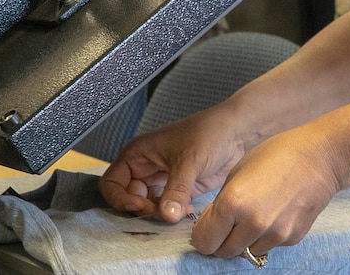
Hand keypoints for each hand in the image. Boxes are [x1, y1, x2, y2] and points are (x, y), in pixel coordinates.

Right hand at [98, 105, 246, 221]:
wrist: (238, 133)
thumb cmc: (210, 133)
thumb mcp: (190, 160)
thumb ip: (176, 190)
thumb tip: (166, 216)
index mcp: (137, 154)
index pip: (111, 184)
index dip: (120, 199)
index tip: (139, 207)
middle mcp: (144, 169)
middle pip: (128, 200)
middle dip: (142, 211)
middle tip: (162, 215)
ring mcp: (161, 181)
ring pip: (147, 208)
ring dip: (158, 216)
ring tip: (177, 215)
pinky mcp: (177, 191)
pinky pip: (165, 210)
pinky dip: (171, 216)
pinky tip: (187, 212)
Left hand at [189, 125, 342, 258]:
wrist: (320, 156)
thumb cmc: (277, 154)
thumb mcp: (238, 171)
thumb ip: (222, 202)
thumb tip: (214, 226)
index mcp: (232, 203)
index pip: (203, 242)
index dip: (203, 233)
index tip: (209, 224)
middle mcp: (253, 224)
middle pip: (223, 252)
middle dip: (222, 239)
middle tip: (230, 221)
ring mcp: (275, 233)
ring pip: (247, 251)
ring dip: (246, 239)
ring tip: (257, 212)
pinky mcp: (292, 237)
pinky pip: (270, 245)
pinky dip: (267, 235)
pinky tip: (276, 211)